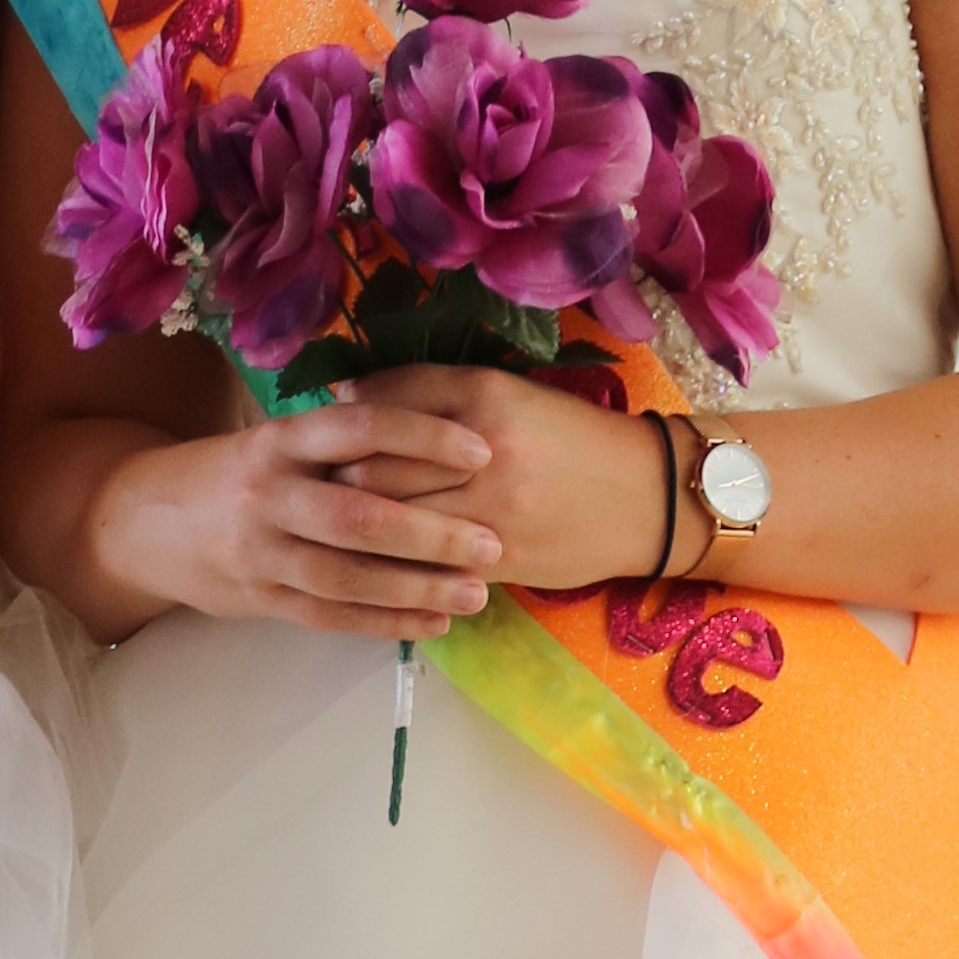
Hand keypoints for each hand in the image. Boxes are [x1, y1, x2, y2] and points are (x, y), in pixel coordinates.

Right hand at [105, 384, 506, 641]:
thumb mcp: (274, 440)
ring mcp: (261, 554)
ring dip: (418, 588)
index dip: (424, 437)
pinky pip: (331, 617)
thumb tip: (436, 428)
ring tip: (476, 593)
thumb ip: (337, 443)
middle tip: (491, 543)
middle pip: (361, 517)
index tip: (481, 451)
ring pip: (349, 577)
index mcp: (278, 440)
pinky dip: (386, 622)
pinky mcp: (260, 599)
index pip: (359, 429)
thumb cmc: (231, 475)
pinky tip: (433, 622)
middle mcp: (268, 495)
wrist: (139, 523)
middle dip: (433, 534)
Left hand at [334, 368, 671, 593]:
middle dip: (332, 484)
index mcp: (482, 395)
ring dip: (352, 532)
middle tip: (311, 494)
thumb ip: (430, 391)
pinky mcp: (497, 559)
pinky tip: (371, 565)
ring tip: (332, 531)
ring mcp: (488, 508)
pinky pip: (422, 566)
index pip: (381, 408)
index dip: (337, 429)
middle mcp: (481, 448)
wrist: (648, 495)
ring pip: (391, 522)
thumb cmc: (571, 439)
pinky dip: (388, 567)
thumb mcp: (507, 394)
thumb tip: (344, 396)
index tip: (314, 440)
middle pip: (372, 469)